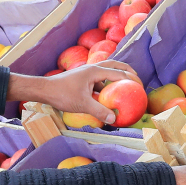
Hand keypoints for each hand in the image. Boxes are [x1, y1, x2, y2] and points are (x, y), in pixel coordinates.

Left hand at [6, 61, 140, 124]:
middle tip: (137, 81)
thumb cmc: (62, 94)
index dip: (132, 79)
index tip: (141, 87)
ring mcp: (87, 73)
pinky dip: (107, 85)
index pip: (119, 72)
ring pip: (107, 71)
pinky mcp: (83, 79)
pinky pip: (99, 80)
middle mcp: (92, 69)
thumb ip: (99, 111)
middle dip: (127, 72)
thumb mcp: (82, 104)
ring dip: (117, 77)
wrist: (45, 90)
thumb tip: (114, 119)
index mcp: (95, 71)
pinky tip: (108, 96)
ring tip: (126, 87)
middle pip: (115, 65)